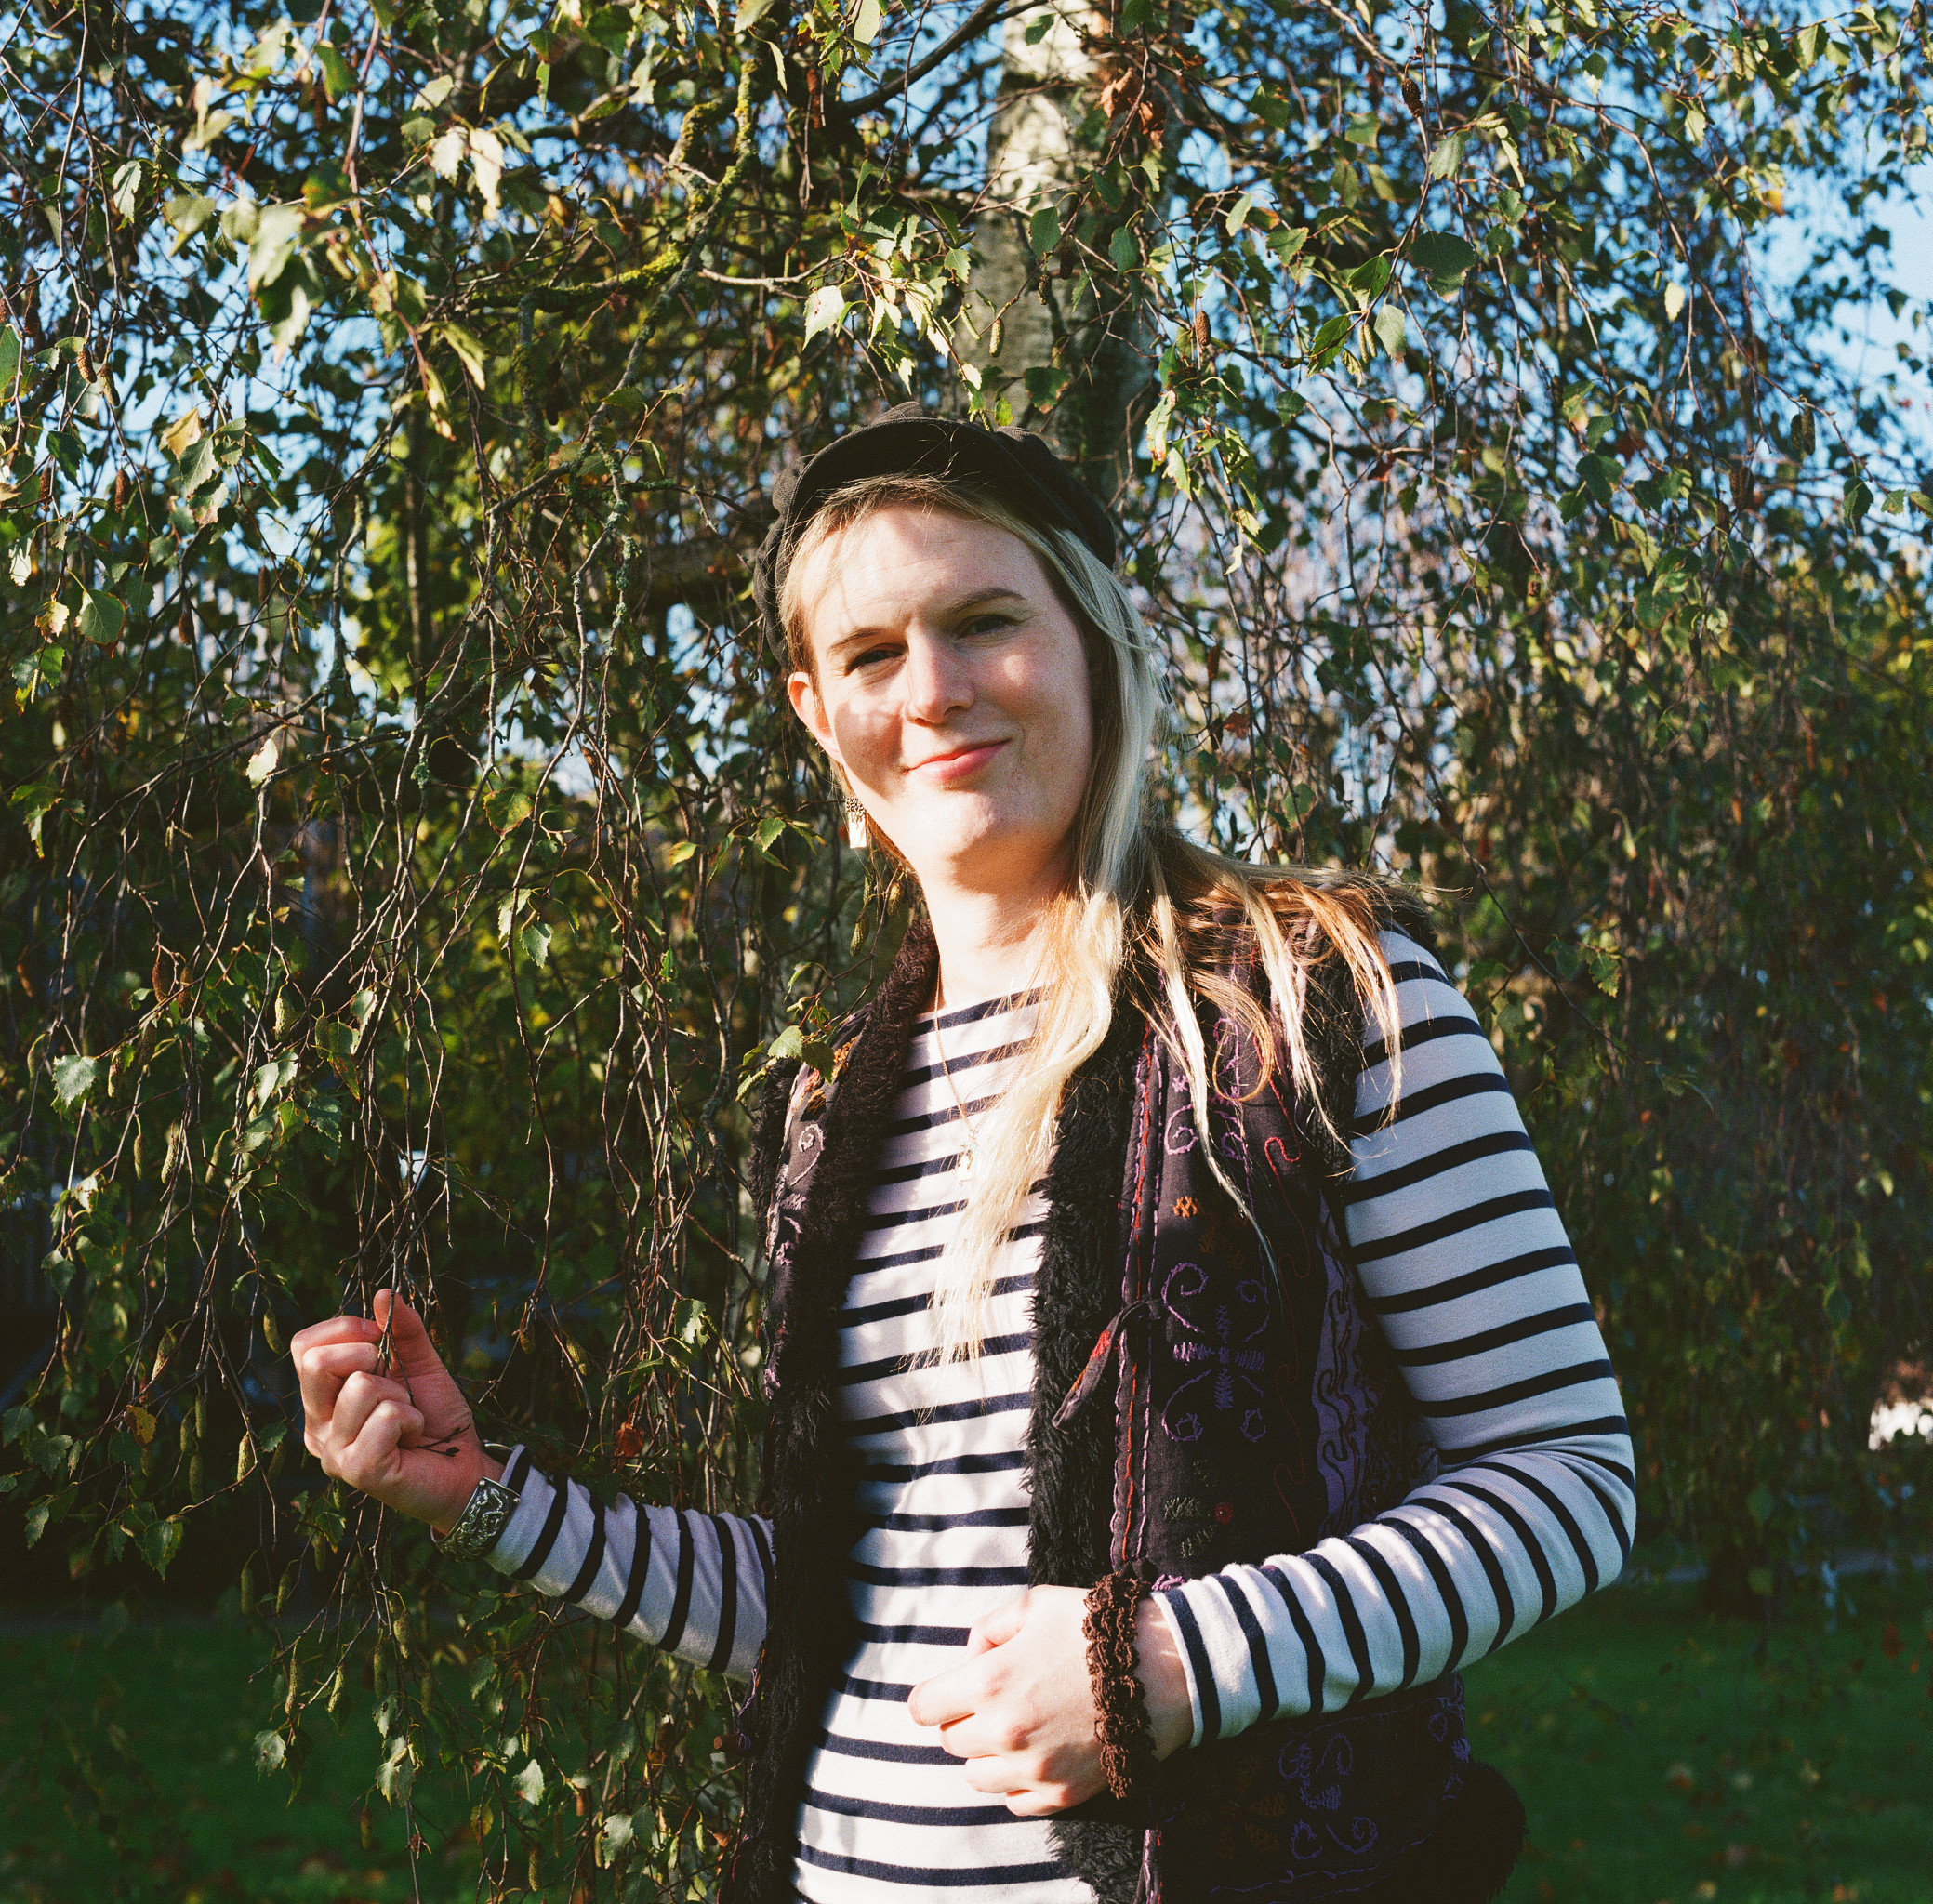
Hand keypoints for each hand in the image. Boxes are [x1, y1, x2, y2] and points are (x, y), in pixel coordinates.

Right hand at [291, 1290, 499, 1530]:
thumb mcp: (421, 1364)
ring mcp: (333, 1451)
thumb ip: (403, 1330)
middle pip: (316, 1362)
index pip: (304, 1347)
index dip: (345, 1328)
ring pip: (361, 1386)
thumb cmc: (436, 1418)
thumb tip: (384, 1293)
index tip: (380, 1339)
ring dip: (400, 1395)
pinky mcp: (357, 1469)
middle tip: (394, 1380)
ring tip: (407, 1419)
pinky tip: (411, 1438)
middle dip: (368, 1354)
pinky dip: (411, 1418)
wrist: (464, 1468)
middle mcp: (318, 1427)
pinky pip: (386, 1416)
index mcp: (323, 1400)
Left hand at [905, 1585, 1192, 1815]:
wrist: (1162, 1668)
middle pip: (951, 1741)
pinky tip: (1040, 1751)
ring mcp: (1032, 1769)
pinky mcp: (1061, 1795)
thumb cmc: (1095, 1628)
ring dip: (988, 1754)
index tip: (953, 1688)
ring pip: (977, 1776)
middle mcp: (1002, 1732)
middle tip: (998, 1699)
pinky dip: (1018, 1781)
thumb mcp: (1035, 1604)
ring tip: (1020, 1727)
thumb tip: (973, 1655)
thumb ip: (990, 1627)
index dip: (935, 1695)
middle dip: (965, 1718)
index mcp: (987, 1682)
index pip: (924, 1707)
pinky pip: (1014, 1801)